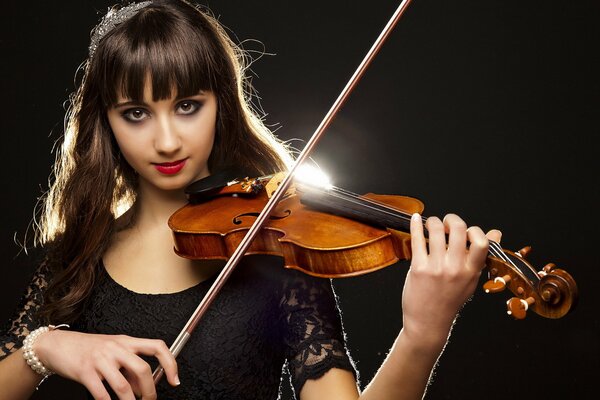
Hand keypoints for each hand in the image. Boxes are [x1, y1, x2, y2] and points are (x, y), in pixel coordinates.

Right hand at [34, 330, 178, 399]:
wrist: (57, 345)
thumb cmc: (88, 349)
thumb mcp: (113, 353)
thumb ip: (129, 369)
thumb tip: (143, 389)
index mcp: (127, 341)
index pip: (157, 347)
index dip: (170, 363)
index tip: (174, 380)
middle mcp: (116, 348)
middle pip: (143, 369)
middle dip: (150, 391)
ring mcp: (100, 359)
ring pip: (123, 386)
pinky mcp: (85, 371)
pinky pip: (102, 394)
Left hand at [401, 213, 500, 345]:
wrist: (428, 323)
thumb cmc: (449, 301)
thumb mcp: (471, 281)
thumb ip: (481, 257)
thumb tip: (496, 233)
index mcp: (471, 271)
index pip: (482, 242)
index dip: (474, 230)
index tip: (466, 231)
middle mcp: (456, 268)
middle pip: (458, 228)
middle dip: (451, 219)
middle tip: (446, 222)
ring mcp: (437, 268)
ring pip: (437, 230)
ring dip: (433, 221)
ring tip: (431, 224)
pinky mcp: (419, 268)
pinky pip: (417, 239)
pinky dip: (416, 225)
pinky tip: (415, 220)